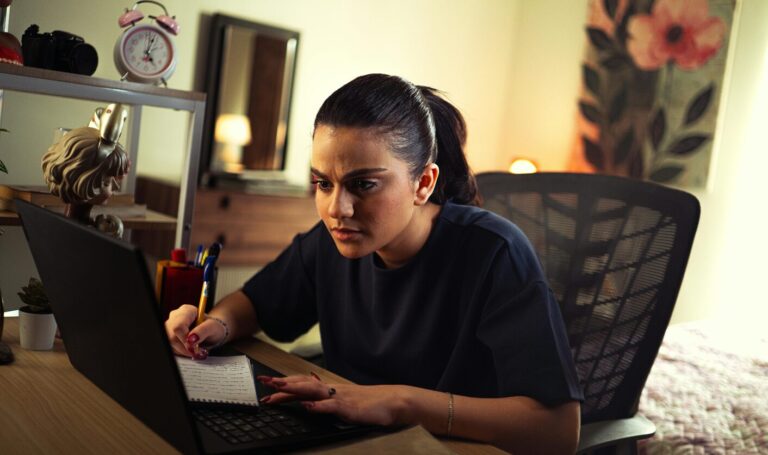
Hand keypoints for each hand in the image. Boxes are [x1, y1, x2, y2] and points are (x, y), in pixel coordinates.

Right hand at [165, 304, 225, 358]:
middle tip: (197, 351)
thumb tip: (191, 340)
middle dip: (184, 347)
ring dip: (183, 350)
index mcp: (186, 310)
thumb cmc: (212, 326)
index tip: (195, 347)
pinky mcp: (169, 335)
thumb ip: (203, 330)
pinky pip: (171, 346)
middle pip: (171, 335)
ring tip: (196, 349)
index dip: (184, 339)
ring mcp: (170, 326)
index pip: (178, 326)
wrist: (211, 330)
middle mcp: (175, 316)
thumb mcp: (213, 327)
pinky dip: (181, 351)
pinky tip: (190, 349)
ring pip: (170, 342)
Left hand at [257, 374, 406, 426]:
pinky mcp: (350, 408)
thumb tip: (310, 394)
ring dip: (295, 389)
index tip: (267, 385)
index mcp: (330, 389)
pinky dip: (319, 406)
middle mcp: (333, 390)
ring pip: (314, 391)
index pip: (303, 384)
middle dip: (282, 383)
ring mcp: (341, 398)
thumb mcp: (345, 400)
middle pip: (303, 384)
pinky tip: (308, 406)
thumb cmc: (372, 403)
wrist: (394, 401)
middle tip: (263, 382)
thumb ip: (327, 398)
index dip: (284, 384)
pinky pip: (332, 406)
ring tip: (278, 388)